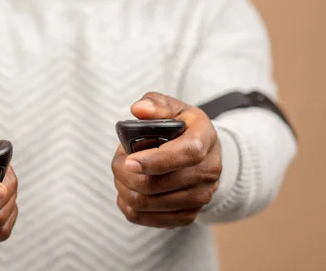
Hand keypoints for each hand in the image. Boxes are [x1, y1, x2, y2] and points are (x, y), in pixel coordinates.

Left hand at [112, 92, 221, 228]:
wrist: (205, 154)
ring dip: (125, 189)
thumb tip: (138, 110)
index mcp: (204, 140)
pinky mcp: (188, 215)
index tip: (129, 162)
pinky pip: (151, 220)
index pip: (184, 154)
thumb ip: (156, 104)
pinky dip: (131, 208)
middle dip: (126, 174)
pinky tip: (127, 194)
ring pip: (150, 204)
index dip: (154, 160)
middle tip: (118, 162)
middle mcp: (208, 171)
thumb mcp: (174, 109)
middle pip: (158, 184)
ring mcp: (200, 197)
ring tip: (121, 175)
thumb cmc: (182, 127)